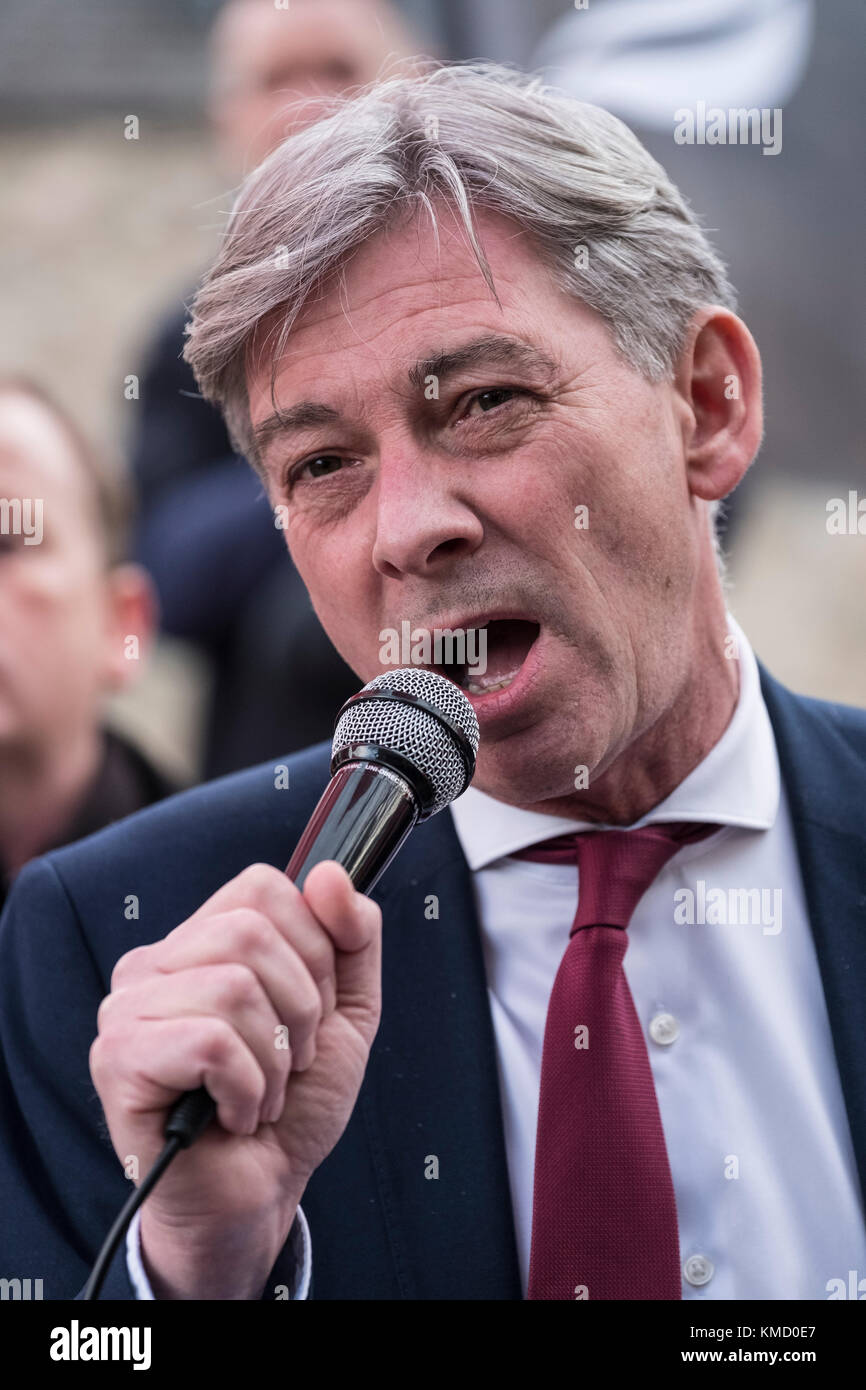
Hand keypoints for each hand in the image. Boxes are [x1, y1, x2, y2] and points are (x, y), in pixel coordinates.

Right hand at [89, 860, 380, 1297]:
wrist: (260, 1197)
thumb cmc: (291, 1105)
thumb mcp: (348, 1011)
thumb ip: (352, 937)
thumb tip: (329, 873)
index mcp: (201, 941)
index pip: (261, 888)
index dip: (312, 948)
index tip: (315, 1010)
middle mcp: (153, 964)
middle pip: (250, 932)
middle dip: (301, 1008)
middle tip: (291, 1062)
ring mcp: (127, 1009)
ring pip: (232, 987)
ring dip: (274, 1059)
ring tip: (261, 1093)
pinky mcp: (119, 1060)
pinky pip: (210, 1042)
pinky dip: (246, 1087)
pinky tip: (234, 1114)